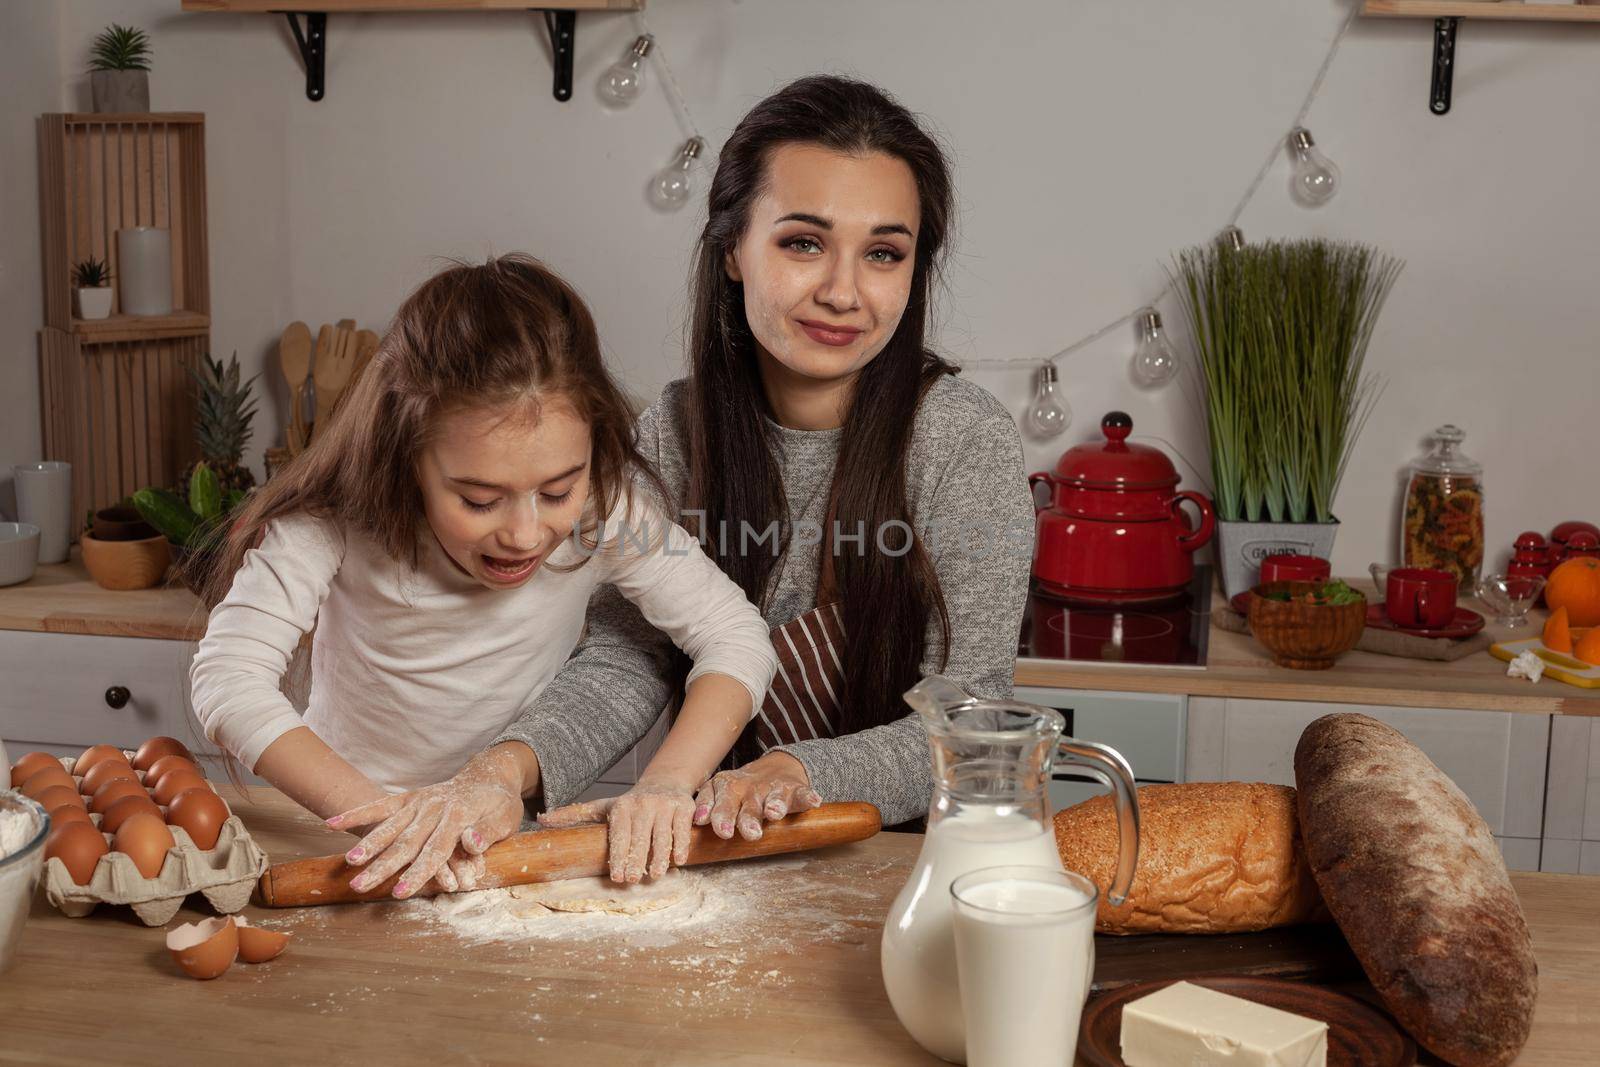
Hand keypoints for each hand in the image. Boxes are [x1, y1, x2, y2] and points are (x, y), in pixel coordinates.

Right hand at [328, 744, 527, 898]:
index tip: (401, 892)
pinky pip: (381, 806)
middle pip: (407, 841)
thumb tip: (470, 842)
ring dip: (369, 843)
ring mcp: (419, 801)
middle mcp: (435, 806)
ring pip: (390, 825)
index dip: (418, 872)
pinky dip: (358, 814)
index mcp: (459, 814)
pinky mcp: (409, 797)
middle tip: (361, 887)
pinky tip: (332, 824)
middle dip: (384, 866)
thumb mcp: (505, 818)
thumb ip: (487, 832)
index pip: (436, 849)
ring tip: (350, 861)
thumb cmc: (499, 804)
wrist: (491, 774)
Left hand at [539, 780, 695, 883]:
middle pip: (640, 837)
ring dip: (659, 857)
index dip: (618, 856)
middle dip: (636, 859)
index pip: (619, 835)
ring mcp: (664, 806)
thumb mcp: (602, 807)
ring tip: (654, 875)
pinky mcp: (684, 808)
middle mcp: (643, 804)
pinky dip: (681, 846)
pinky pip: (682, 830)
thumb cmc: (631, 803)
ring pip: (662, 835)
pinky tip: (678, 861)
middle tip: (633, 880)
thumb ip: (574, 815)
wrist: (665, 782)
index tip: (616, 876)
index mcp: (621, 807)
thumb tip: (541, 821)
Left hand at [694, 751, 819, 841]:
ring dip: (774, 806)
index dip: (714, 812)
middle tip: (745, 832)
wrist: (775, 769)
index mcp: (727, 787)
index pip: (719, 800)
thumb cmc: (740, 791)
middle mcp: (750, 787)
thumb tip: (694, 821)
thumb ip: (707, 807)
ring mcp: (773, 788)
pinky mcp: (795, 789)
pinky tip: (814, 801)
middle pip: (745, 804)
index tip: (711, 825)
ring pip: (774, 799)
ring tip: (774, 813)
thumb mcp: (720, 793)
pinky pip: (803, 794)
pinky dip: (808, 797)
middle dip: (745, 818)